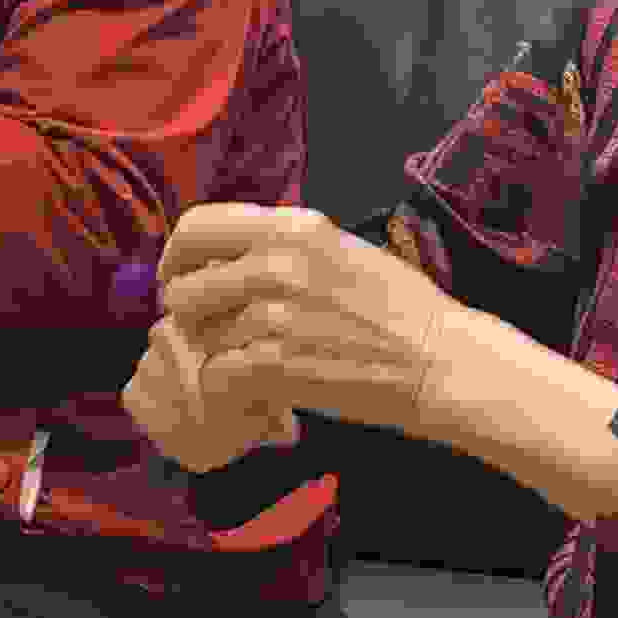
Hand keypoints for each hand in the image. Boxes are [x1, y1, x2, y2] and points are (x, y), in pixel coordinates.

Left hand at [134, 203, 458, 456]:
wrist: (441, 362)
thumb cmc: (398, 309)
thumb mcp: (339, 251)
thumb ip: (282, 246)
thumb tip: (228, 253)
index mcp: (292, 227)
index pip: (196, 227)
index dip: (176, 258)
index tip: (180, 280)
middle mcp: (277, 263)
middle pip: (184, 287)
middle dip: (189, 316)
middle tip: (211, 334)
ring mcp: (274, 315)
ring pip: (199, 336)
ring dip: (215, 355)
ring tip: (247, 365)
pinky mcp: (277, 365)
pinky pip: (217, 374)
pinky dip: (229, 388)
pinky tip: (256, 390)